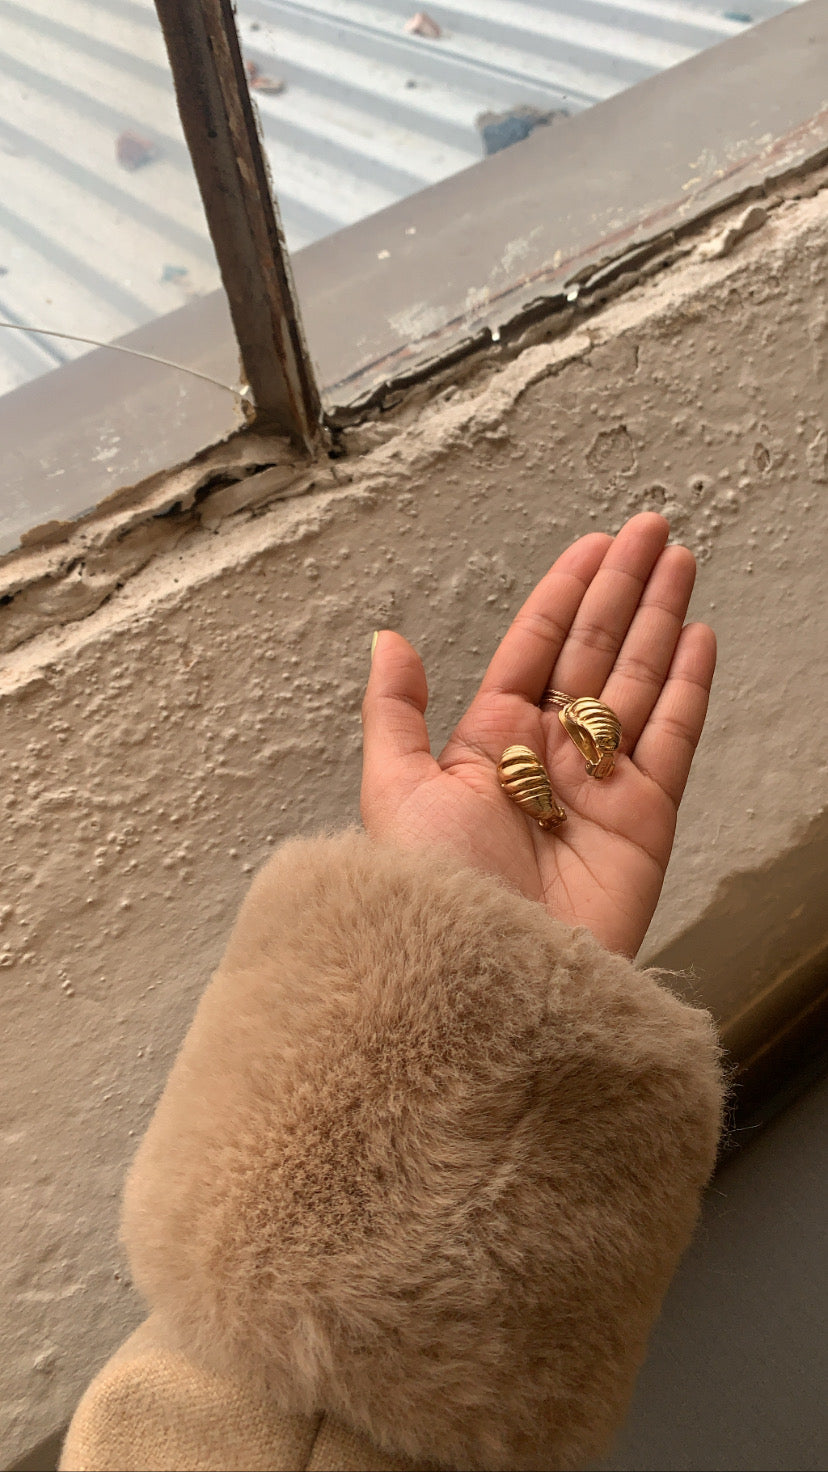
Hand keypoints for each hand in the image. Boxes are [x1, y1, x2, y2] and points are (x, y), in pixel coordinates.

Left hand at [361, 513, 714, 957]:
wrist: (483, 980)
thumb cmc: (429, 896)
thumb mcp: (395, 791)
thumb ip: (397, 712)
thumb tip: (388, 641)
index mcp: (488, 747)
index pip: (535, 650)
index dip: (564, 594)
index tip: (593, 547)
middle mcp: (547, 761)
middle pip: (594, 653)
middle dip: (623, 589)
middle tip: (652, 531)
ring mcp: (600, 789)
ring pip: (639, 683)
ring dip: (661, 620)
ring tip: (680, 562)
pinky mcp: (646, 822)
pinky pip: (673, 739)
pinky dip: (689, 688)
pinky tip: (698, 637)